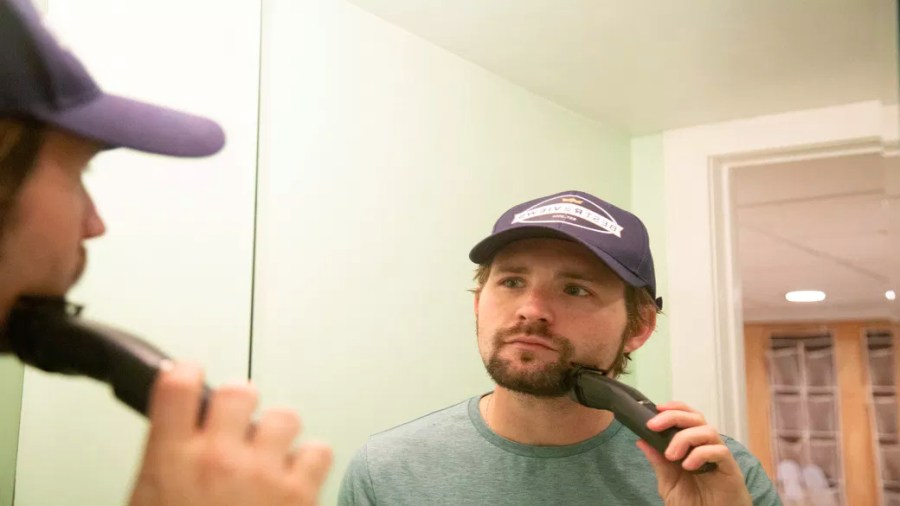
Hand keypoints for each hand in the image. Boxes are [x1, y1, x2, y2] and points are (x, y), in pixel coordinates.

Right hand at [129, 363, 331, 505]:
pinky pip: (319, 450)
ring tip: (268, 457)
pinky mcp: (300, 495)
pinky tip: (293, 479)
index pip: (178, 384)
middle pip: (239, 390)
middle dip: (238, 405)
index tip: (190, 377)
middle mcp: (220, 459)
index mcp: (171, 461)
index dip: (186, 374)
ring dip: (277, 434)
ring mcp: (263, 474)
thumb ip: (165, 467)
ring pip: (284, 417)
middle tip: (235, 424)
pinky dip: (310, 462)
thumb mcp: (147, 504)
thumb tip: (178, 443)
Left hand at [637, 401, 751, 505]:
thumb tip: (642, 441)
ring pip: (708, 430)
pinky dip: (701, 454)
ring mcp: (719, 457)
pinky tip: (689, 466)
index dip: (673, 408)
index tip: (656, 409)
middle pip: (696, 417)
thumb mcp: (669, 483)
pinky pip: (719, 451)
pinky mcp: (730, 468)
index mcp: (692, 446)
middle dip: (673, 417)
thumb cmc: (695, 503)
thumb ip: (658, 463)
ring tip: (671, 455)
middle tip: (654, 427)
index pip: (687, 416)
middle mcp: (707, 446)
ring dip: (685, 437)